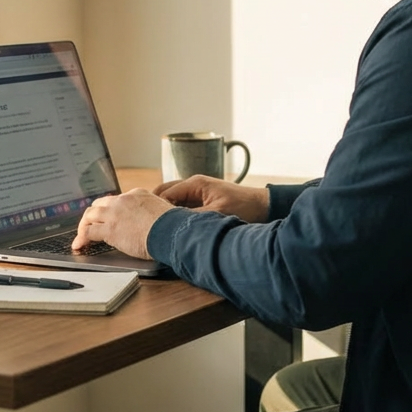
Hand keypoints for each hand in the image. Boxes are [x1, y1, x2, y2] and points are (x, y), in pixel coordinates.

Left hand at [71, 188, 174, 259]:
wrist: (172, 231)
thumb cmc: (174, 226)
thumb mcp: (163, 212)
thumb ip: (153, 214)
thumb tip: (153, 223)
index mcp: (137, 195)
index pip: (116, 200)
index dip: (108, 210)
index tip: (106, 218)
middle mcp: (123, 200)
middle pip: (99, 204)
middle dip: (92, 216)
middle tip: (89, 226)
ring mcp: (115, 213)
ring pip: (90, 215)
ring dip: (83, 226)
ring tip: (81, 238)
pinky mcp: (110, 229)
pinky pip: (88, 232)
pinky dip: (81, 239)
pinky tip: (79, 246)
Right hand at [153, 175, 268, 222]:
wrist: (263, 207)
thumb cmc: (244, 207)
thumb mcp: (216, 214)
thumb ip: (192, 218)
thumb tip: (172, 227)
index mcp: (194, 183)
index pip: (164, 193)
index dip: (154, 208)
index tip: (147, 223)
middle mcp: (193, 185)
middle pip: (165, 194)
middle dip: (155, 208)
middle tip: (148, 225)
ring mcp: (198, 193)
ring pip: (173, 201)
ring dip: (167, 213)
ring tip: (159, 228)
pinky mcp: (203, 202)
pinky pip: (183, 207)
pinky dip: (177, 216)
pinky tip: (175, 228)